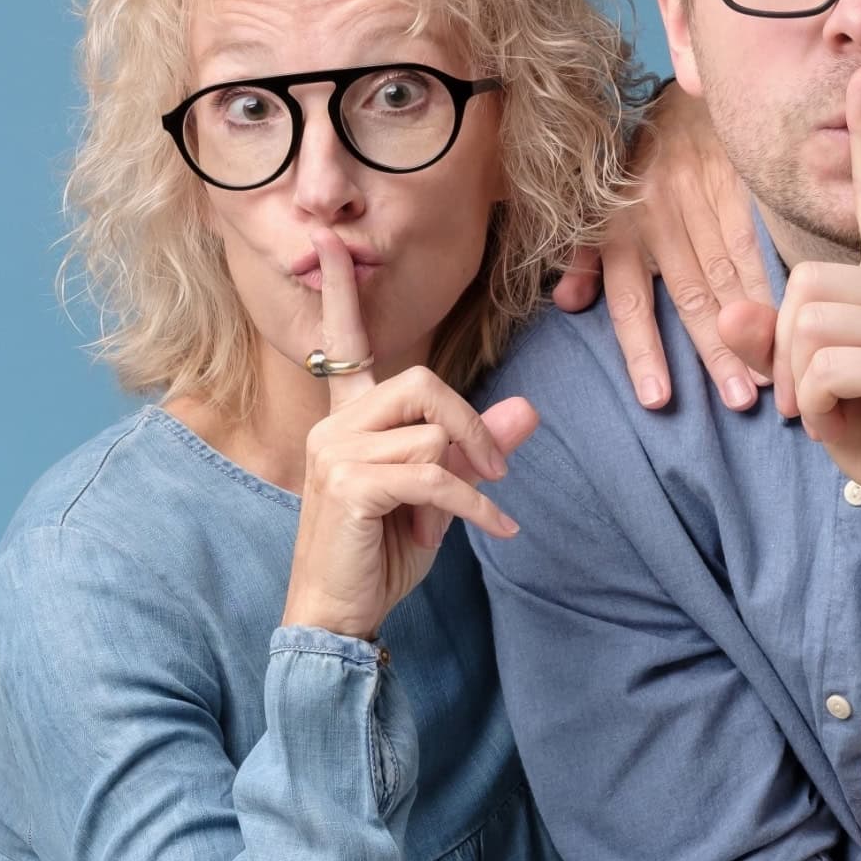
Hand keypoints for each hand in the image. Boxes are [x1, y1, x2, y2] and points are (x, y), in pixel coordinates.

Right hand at [285, 228, 539, 640]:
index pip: (342, 343)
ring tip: (474, 513)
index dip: (338, 293)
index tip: (330, 242)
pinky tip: (497, 529)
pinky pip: (436, 475)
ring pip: (431, 431)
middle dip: (470, 424)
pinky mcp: (352, 485)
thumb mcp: (439, 495)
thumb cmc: (380, 554)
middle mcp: (333, 426)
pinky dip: (476, 505)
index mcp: (345, 419)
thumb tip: (529, 409)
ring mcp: (336, 453)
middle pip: (420, 383)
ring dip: (471, 476)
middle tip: (496, 471)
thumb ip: (477, 449)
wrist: (338, 618)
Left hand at [553, 79, 774, 410]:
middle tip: (740, 398)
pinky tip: (791, 314)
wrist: (682, 97)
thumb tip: (567, 304)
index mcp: (619, 229)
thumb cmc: (638, 164)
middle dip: (716, 350)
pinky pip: (753, 238)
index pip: (629, 300)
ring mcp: (698, 198)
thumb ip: (583, 255)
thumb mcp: (596, 205)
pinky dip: (771, 280)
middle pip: (689, 294)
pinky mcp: (734, 183)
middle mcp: (656, 216)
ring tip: (774, 371)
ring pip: (727, 271)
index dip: (643, 351)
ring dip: (751, 324)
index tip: (658, 399)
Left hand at [772, 66, 860, 543]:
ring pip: (807, 323)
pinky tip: (852, 428)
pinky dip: (818, 409)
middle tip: (820, 400)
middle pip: (803, 282)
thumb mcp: (822, 387)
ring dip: (802, 384)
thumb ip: (779, 344)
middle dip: (789, 349)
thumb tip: (728, 309)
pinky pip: (822, 367)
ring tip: (842, 413)